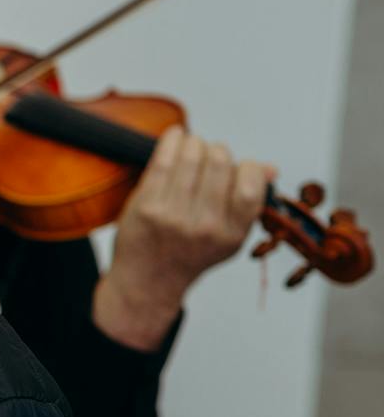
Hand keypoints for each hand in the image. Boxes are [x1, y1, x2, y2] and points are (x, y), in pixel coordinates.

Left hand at [96, 125, 273, 351]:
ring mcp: (173, 216)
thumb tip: (270, 169)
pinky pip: (163, 161)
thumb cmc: (190, 252)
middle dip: (217, 151)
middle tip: (209, 157)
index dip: (247, 166)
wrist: (148, 280)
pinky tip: (176, 136)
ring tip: (192, 147)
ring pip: (192, 155)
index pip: (250, 184)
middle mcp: (204, 226)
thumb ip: (250, 203)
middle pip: (219, 162)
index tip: (237, 167)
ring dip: (194, 144)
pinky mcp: (146, 207)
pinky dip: (172, 141)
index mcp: (232, 234)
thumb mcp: (229, 236)